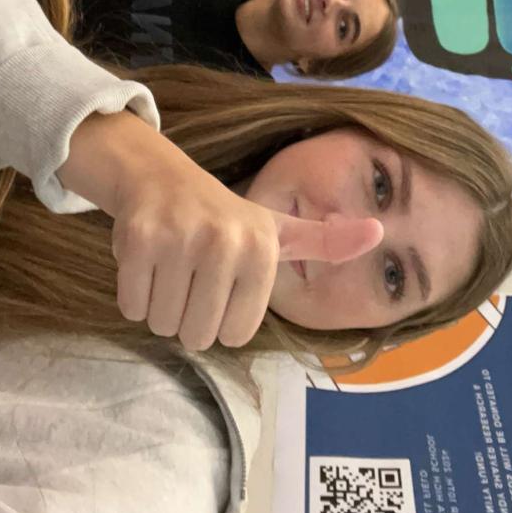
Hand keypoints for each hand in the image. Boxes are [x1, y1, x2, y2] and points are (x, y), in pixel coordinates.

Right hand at [58, 112, 382, 350]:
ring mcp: (177, 238)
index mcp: (262, 247)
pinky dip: (134, 296)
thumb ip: (326, 242)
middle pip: (196, 335)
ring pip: (162, 325)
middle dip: (189, 317)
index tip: (222, 284)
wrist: (159, 176)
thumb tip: (379, 232)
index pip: (235, 336)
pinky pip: (132, 306)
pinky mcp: (136, 238)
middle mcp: (223, 240)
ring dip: (161, 307)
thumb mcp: (279, 229)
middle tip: (192, 278)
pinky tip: (147, 263)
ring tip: (171, 269)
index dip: (223, 319)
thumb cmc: (224, 218)